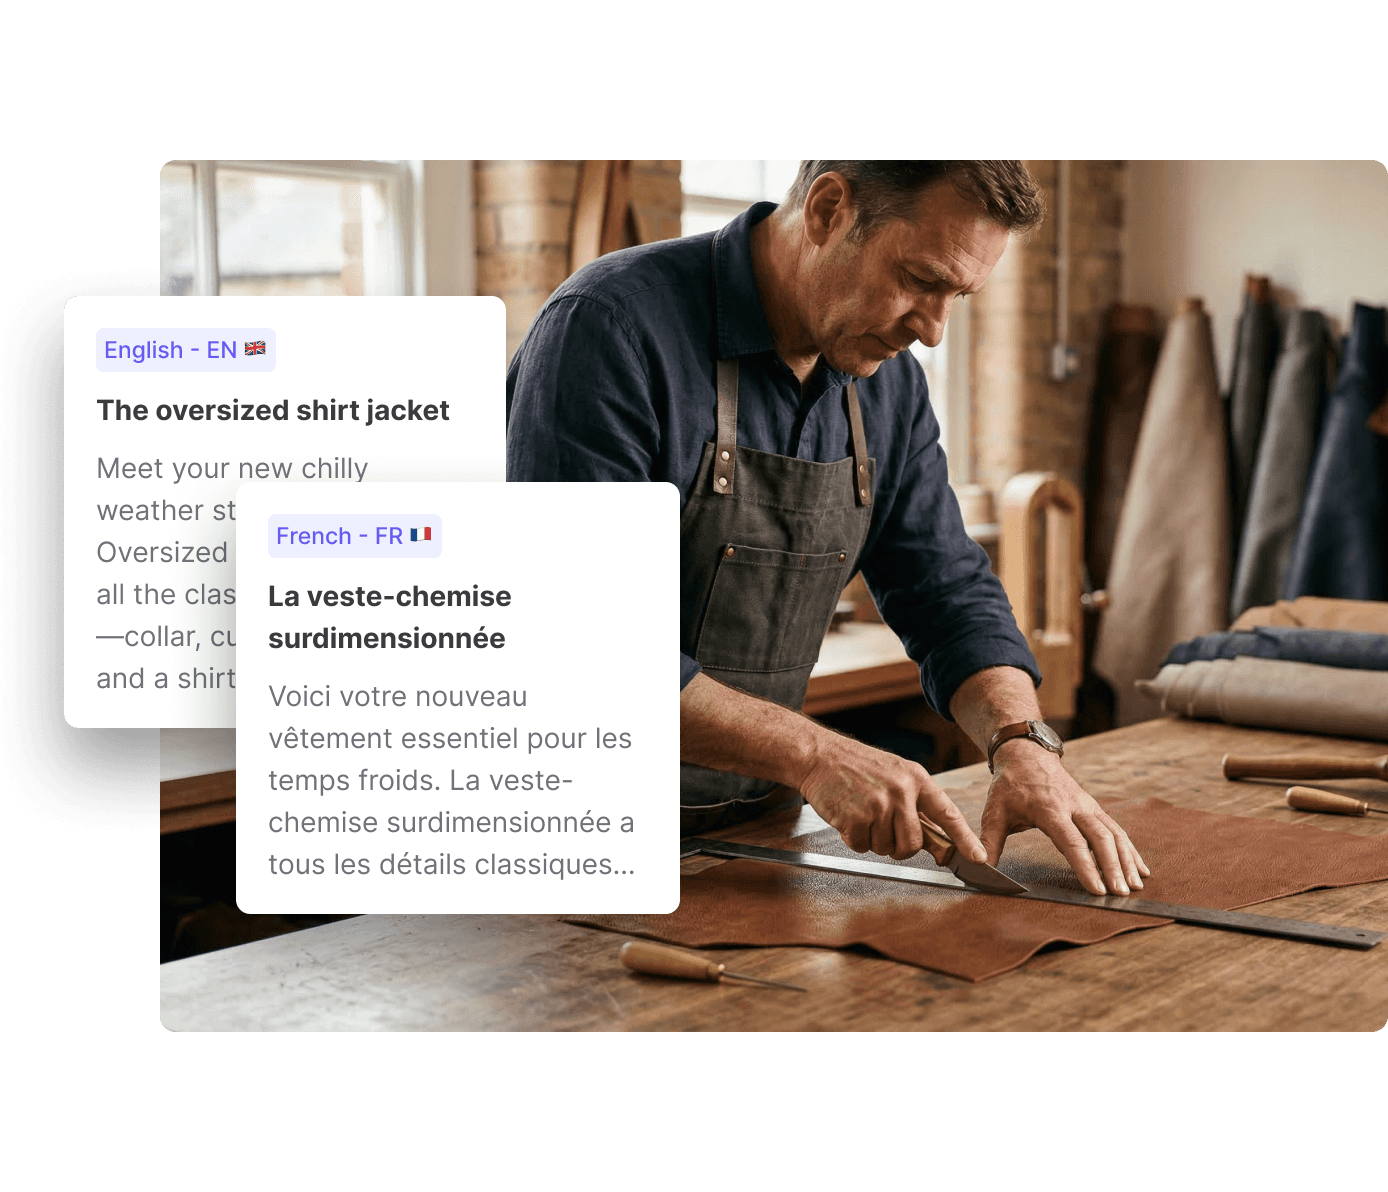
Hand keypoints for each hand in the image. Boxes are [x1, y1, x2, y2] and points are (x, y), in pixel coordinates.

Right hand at [797, 731, 986, 862]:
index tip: (980, 858)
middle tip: (882, 829)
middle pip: (913, 844)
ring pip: (886, 848)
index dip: (965, 839)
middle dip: (898, 846)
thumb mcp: (895, 774)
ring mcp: (878, 805)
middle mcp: (901, 791)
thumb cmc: (856, 766)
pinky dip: (853, 838)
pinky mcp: (855, 817)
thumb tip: (936, 839)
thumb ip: (915, 803)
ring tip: (861, 813)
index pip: (947, 814)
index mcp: (916, 779)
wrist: (819, 756)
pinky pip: (862, 847)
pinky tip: (847, 816)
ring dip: (873, 840)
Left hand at [981, 740, 1149, 895]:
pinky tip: (1140, 869)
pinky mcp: (1094, 808)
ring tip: (1135, 886)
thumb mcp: (994, 812)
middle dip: (1112, 867)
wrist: (1027, 755)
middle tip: (1120, 894)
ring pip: (1114, 833)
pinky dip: (1131, 850)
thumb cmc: (1009, 786)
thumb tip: (980, 869)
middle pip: (1100, 838)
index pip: (1071, 841)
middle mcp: (1074, 806)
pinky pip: (1117, 829)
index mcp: (1049, 808)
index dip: (1085, 866)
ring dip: (1126, 860)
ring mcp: (1088, 806)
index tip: (1097, 888)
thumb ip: (989, 842)